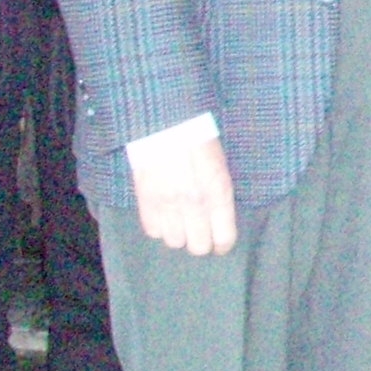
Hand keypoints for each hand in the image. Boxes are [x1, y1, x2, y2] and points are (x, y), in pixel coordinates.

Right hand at [130, 130, 237, 254]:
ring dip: (178, 234)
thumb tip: (219, 222)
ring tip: (179, 221)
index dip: (223, 246)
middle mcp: (195, 204)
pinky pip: (153, 231)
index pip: (224, 238)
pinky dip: (159, 227)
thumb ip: (220, 197)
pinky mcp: (146, 202)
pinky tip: (163, 214)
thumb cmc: (198, 140)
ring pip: (174, 242)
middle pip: (198, 247)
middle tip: (199, 231)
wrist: (166, 123)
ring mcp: (168, 205)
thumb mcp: (220, 167)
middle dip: (201, 241)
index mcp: (218, 193)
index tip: (220, 244)